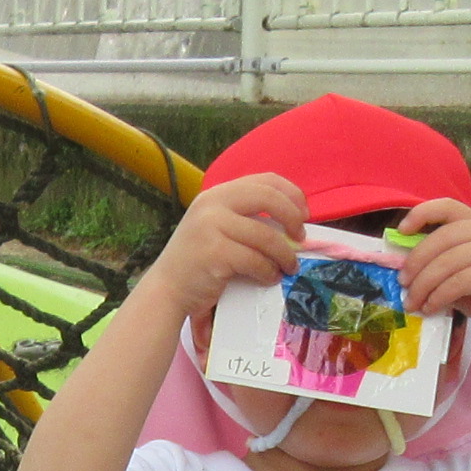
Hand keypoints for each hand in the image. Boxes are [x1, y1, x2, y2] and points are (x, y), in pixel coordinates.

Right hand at [135, 172, 303, 322]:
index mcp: (217, 194)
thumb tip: (294, 221)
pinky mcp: (214, 253)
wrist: (166, 290)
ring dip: (285, 254)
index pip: (264, 180)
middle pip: (268, 199)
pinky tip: (270, 278)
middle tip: (301, 238)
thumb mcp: (216, 227)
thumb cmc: (198, 262)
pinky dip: (269, 272)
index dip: (291, 194)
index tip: (304, 213)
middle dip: (293, 218)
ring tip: (288, 267)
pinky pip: (256, 260)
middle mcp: (212, 204)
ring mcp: (211, 227)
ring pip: (266, 236)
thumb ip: (245, 217)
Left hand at [389, 197, 470, 343]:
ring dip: (423, 285)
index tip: (400, 232)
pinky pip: (457, 282)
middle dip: (416, 262)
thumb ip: (446, 265)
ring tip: (413, 303)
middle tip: (402, 283)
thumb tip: (407, 268)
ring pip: (446, 262)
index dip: (421, 214)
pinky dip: (438, 296)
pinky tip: (432, 307)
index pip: (449, 207)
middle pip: (442, 238)